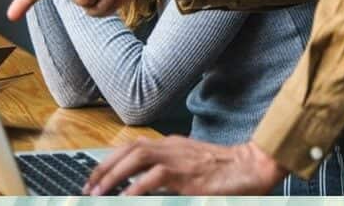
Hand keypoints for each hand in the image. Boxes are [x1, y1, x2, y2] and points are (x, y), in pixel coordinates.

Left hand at [83, 138, 287, 195]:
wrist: (253, 166)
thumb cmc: (228, 171)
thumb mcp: (194, 168)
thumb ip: (171, 173)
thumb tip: (147, 187)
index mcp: (172, 145)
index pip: (133, 146)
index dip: (111, 160)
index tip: (96, 176)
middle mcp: (172, 147)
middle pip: (129, 149)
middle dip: (105, 167)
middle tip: (89, 187)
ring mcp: (179, 158)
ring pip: (137, 157)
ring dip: (114, 174)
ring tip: (99, 193)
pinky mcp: (187, 173)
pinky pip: (154, 177)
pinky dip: (136, 187)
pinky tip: (124, 198)